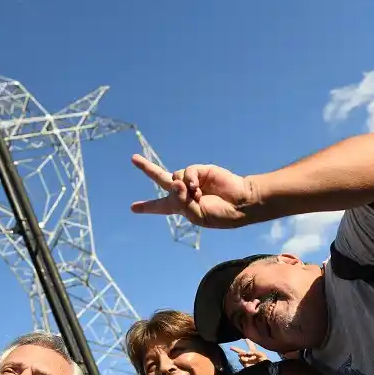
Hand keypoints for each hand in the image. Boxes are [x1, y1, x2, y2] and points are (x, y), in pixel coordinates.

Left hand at [129, 154, 254, 228]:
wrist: (241, 203)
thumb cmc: (221, 214)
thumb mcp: (197, 216)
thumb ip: (182, 202)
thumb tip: (175, 183)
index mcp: (181, 207)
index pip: (160, 206)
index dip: (147, 207)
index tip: (133, 208)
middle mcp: (184, 192)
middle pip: (161, 179)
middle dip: (147, 168)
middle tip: (133, 158)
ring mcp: (192, 180)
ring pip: (174, 177)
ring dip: (180, 187)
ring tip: (195, 195)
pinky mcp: (201, 171)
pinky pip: (187, 172)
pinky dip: (189, 179)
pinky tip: (196, 187)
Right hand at [230, 339, 267, 367]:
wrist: (263, 371)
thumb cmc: (265, 363)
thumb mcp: (262, 355)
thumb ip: (255, 352)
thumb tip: (247, 353)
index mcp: (255, 352)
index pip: (251, 346)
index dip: (248, 342)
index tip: (245, 338)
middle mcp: (250, 356)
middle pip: (241, 351)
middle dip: (236, 349)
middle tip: (230, 347)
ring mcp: (247, 360)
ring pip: (240, 355)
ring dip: (242, 354)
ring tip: (247, 357)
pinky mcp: (245, 364)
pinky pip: (241, 360)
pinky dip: (242, 359)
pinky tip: (246, 361)